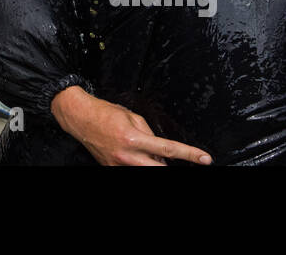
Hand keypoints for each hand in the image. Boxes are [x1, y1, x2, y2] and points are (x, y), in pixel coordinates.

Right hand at [50, 85, 211, 165]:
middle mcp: (127, 155)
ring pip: (146, 170)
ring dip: (153, 163)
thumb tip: (160, 151)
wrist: (80, 119)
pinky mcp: (112, 168)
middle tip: (181, 160)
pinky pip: (132, 169)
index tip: (204, 159)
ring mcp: (119, 165)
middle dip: (171, 167)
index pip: (168, 149)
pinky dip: (139, 163)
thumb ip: (149, 132)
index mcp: (134, 138)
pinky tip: (136, 155)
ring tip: (148, 153)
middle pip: (159, 168)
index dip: (189, 155)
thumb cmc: (105, 113)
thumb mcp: (132, 116)